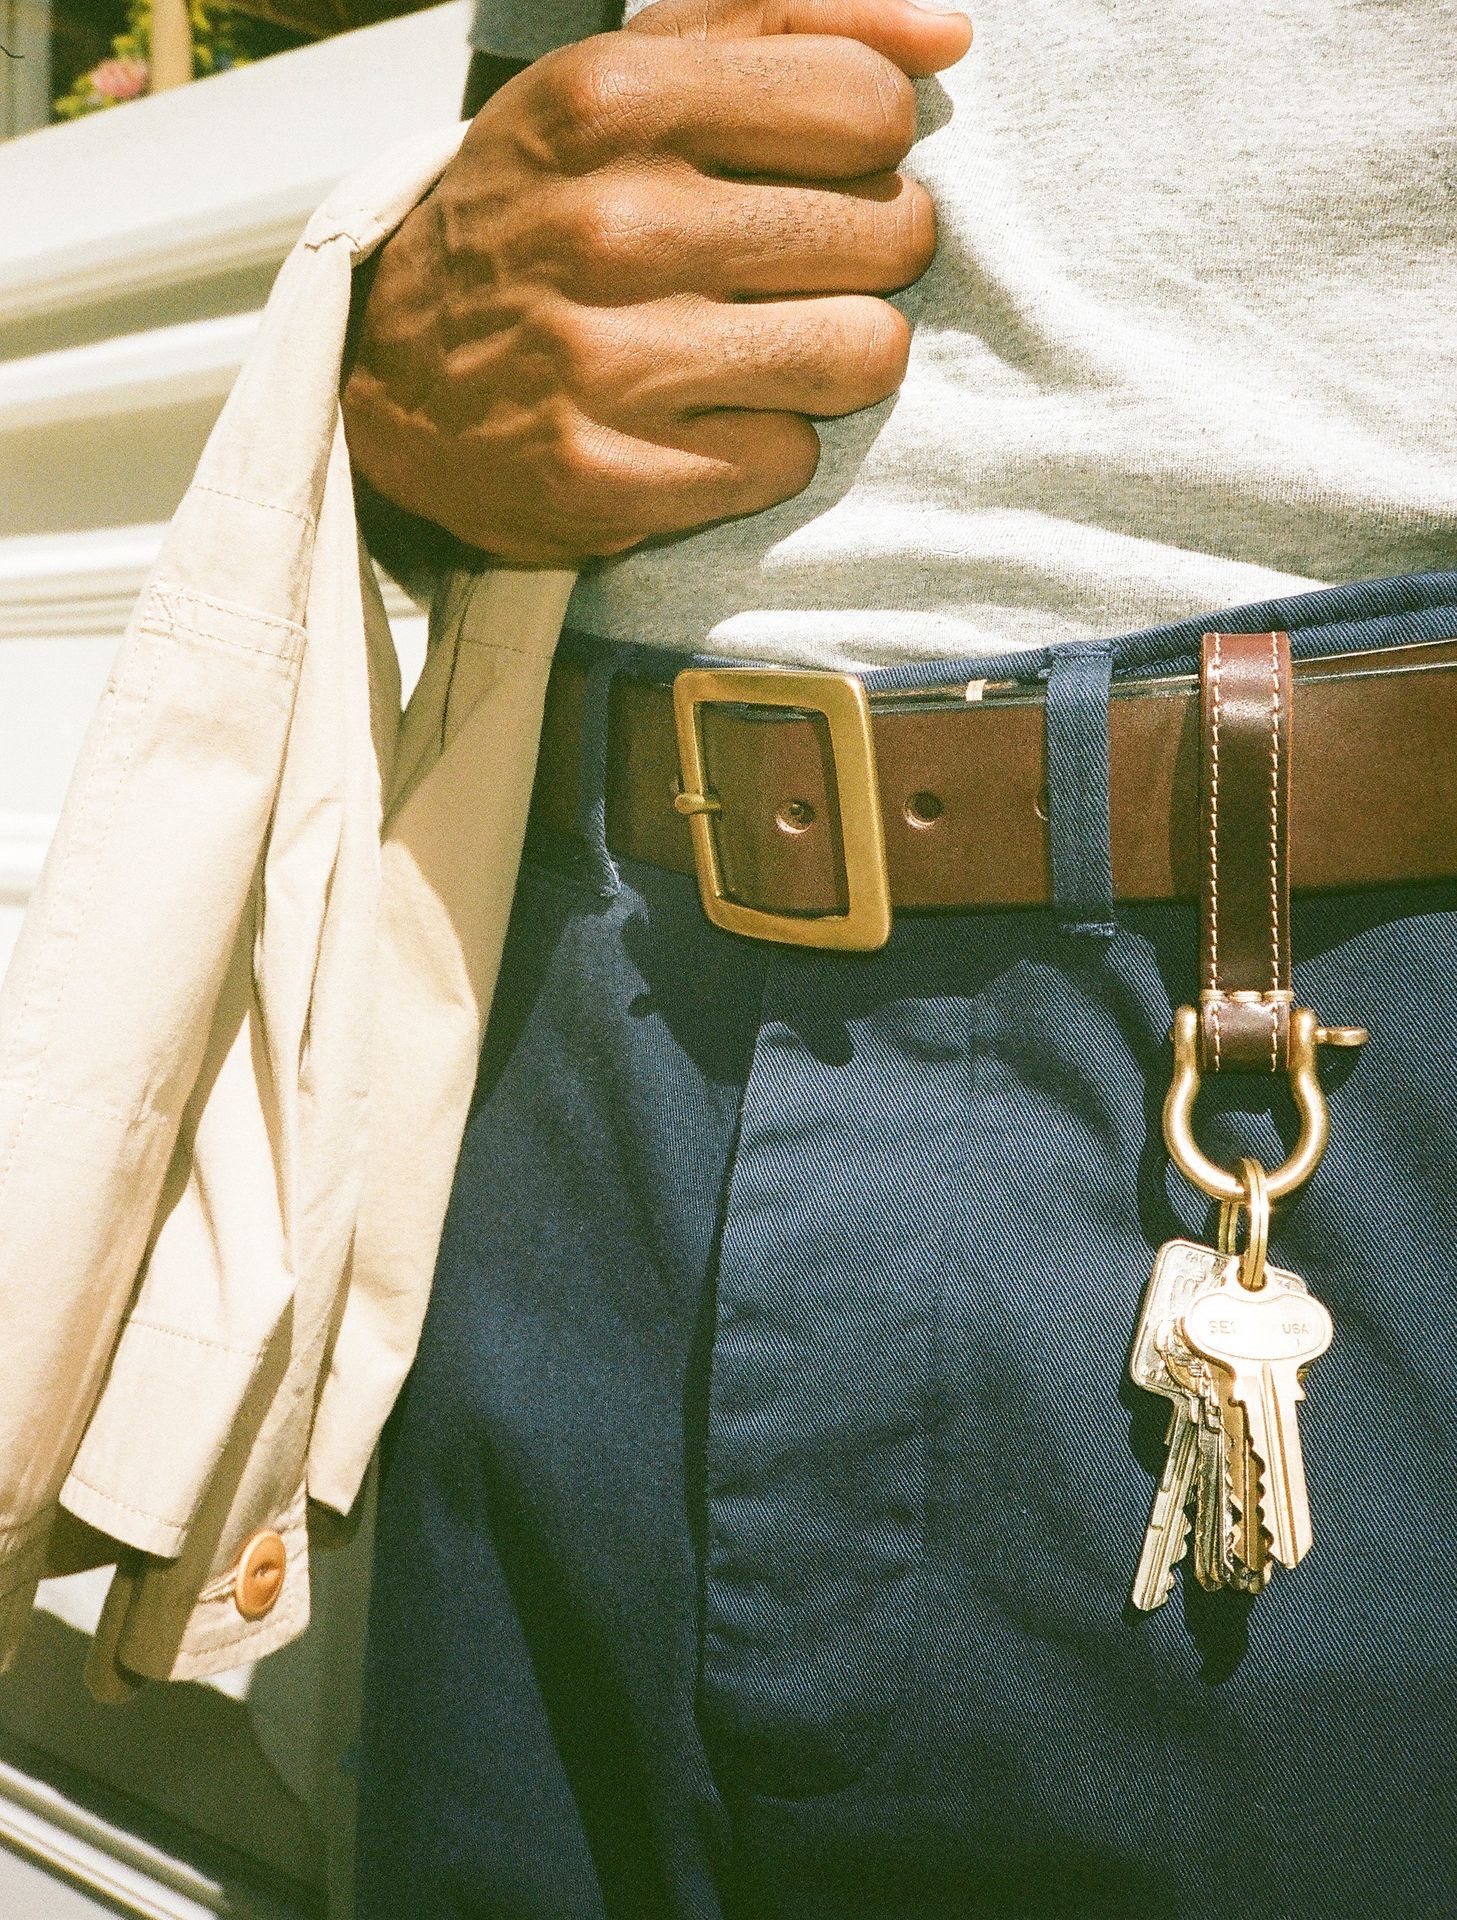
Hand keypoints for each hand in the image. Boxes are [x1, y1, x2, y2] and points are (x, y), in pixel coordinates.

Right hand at [341, 0, 971, 565]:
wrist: (391, 377)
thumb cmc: (543, 212)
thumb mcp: (628, 78)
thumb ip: (785, 21)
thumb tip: (947, 32)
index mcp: (616, 96)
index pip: (870, 106)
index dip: (873, 148)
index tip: (821, 173)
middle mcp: (612, 225)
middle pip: (890, 234)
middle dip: (866, 255)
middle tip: (794, 270)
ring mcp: (609, 362)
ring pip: (863, 353)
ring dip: (834, 356)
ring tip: (768, 347)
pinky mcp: (612, 479)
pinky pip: (789, 460)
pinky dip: (764, 447)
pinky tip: (702, 422)